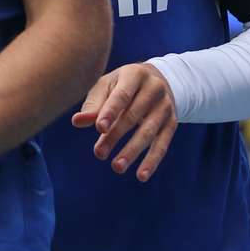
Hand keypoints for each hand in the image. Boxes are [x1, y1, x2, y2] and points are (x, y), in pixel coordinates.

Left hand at [71, 62, 177, 181]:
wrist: (156, 80)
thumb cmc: (121, 85)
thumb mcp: (106, 87)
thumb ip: (93, 104)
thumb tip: (77, 121)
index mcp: (134, 75)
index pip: (122, 95)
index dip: (110, 112)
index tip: (99, 129)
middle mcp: (154, 89)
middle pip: (133, 116)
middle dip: (115, 136)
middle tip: (99, 153)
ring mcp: (165, 106)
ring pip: (148, 132)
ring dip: (132, 151)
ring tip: (117, 167)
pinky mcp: (172, 122)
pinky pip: (162, 144)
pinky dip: (152, 160)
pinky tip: (141, 175)